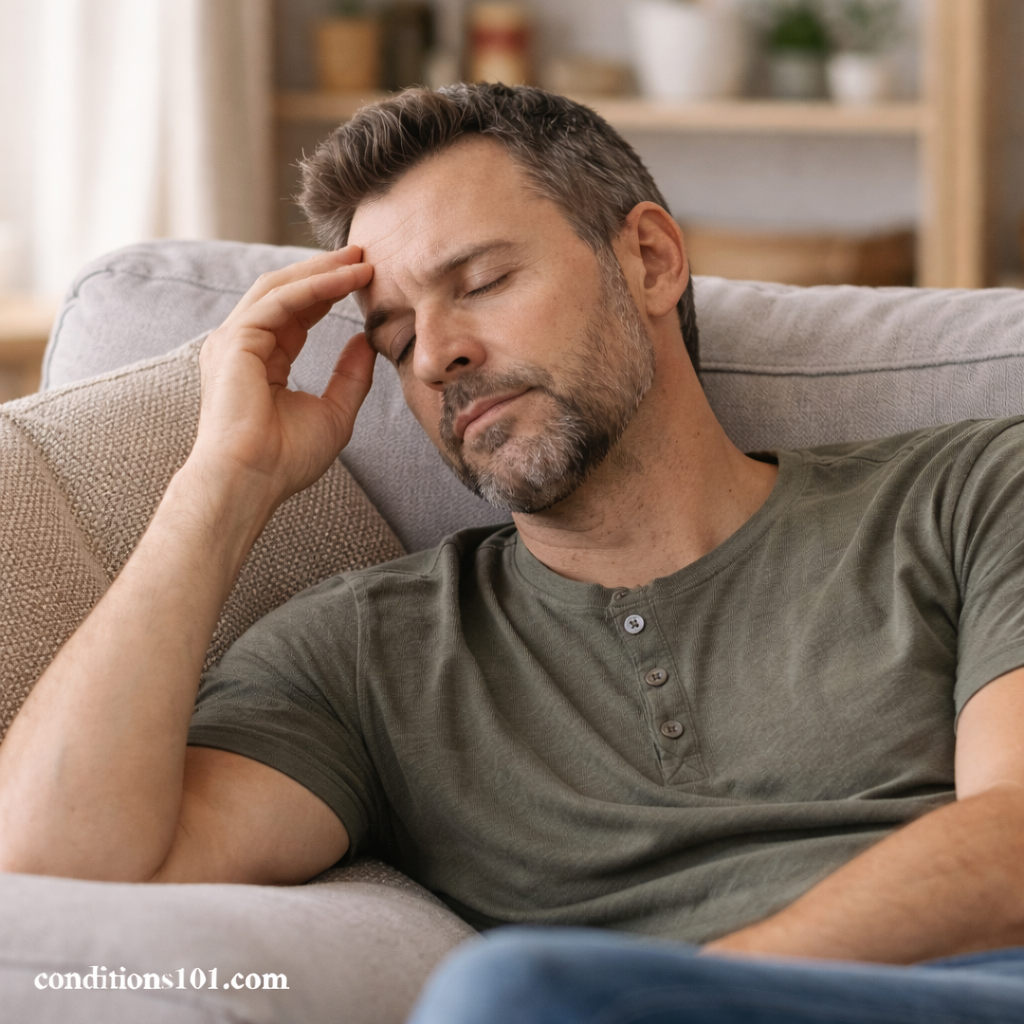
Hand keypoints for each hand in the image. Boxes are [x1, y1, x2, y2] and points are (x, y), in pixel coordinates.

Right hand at [194, 246, 375, 510]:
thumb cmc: (286, 460)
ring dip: (321, 271)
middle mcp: (242, 345)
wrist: (252, 481)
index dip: (329, 293)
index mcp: (261, 361)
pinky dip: (313, 287)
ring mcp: (233, 341)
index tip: (364, 279)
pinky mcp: (235, 341)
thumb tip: (366, 341)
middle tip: (364, 254)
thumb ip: (350, 376)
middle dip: (325, 271)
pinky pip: (279, 301)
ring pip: (280, 288)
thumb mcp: (334, 413)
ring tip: (359, 259)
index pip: (296, 314)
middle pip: (285, 292)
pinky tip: (345, 279)